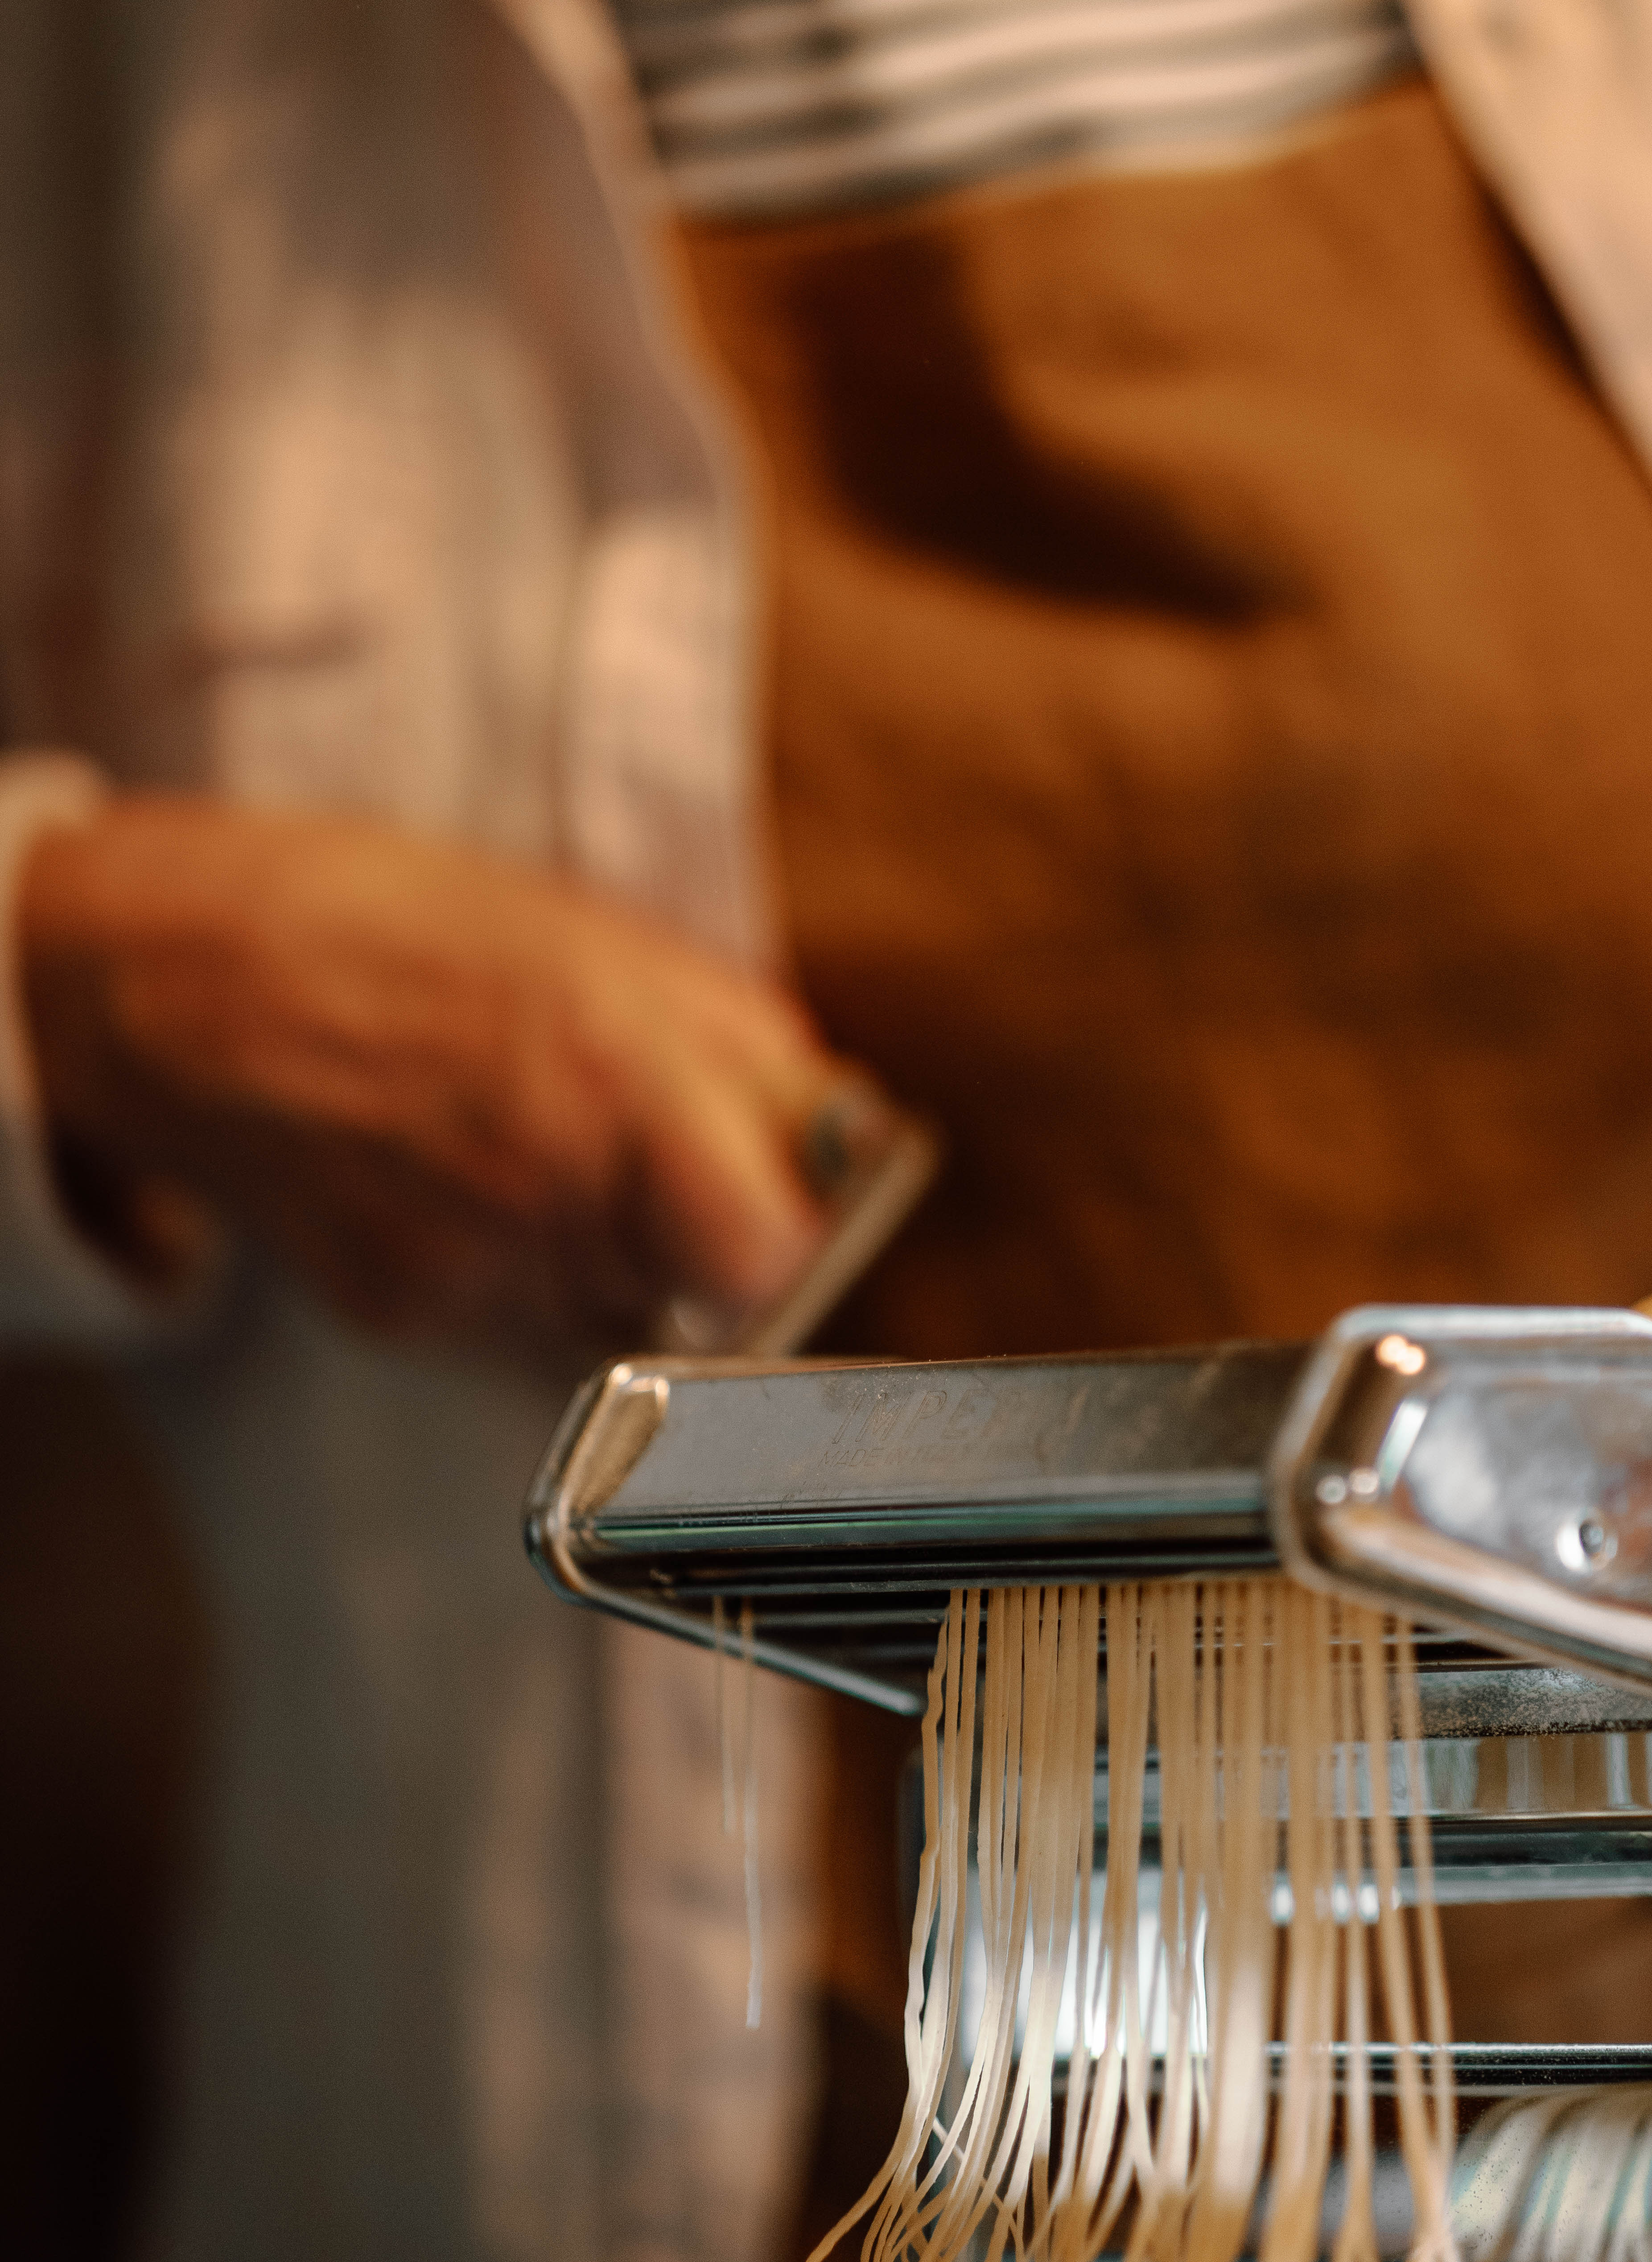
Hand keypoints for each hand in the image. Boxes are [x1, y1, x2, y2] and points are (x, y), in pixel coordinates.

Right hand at [19, 796, 859, 1358]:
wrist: (196, 986)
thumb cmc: (409, 933)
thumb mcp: (609, 943)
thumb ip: (748, 1052)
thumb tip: (846, 1139)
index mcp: (616, 1077)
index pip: (770, 1252)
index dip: (788, 1231)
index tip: (781, 1192)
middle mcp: (546, 1190)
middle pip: (704, 1295)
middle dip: (706, 1237)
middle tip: (658, 1160)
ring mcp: (467, 1271)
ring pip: (617, 1318)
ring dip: (620, 1258)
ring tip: (546, 1157)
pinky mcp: (403, 1319)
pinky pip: (521, 1328)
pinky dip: (530, 1276)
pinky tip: (476, 1191)